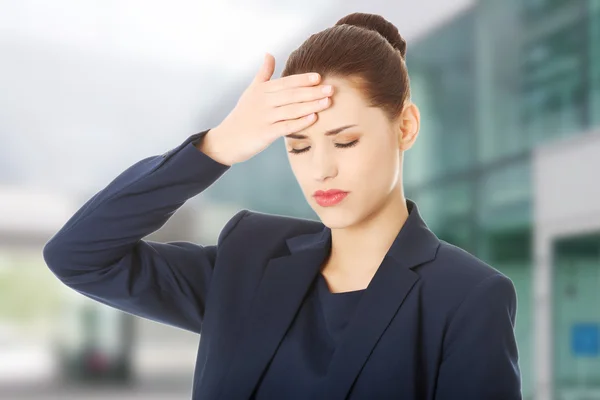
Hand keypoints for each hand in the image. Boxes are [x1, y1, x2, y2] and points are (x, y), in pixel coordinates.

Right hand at [199, 53, 332, 165]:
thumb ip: (263, 73)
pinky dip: (300, 122)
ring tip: (328, 102)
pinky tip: (314, 118)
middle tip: (331, 89)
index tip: (319, 77)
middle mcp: (264, 102)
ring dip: (311, 105)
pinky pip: (286, 126)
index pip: (286, 82)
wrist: (227, 139)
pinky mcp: (265, 133)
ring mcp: (265, 118)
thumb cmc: (243, 115)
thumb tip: (269, 54)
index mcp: (262, 90)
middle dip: (312, 91)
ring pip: (292, 109)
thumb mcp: (251, 91)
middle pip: (292, 95)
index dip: (303, 79)